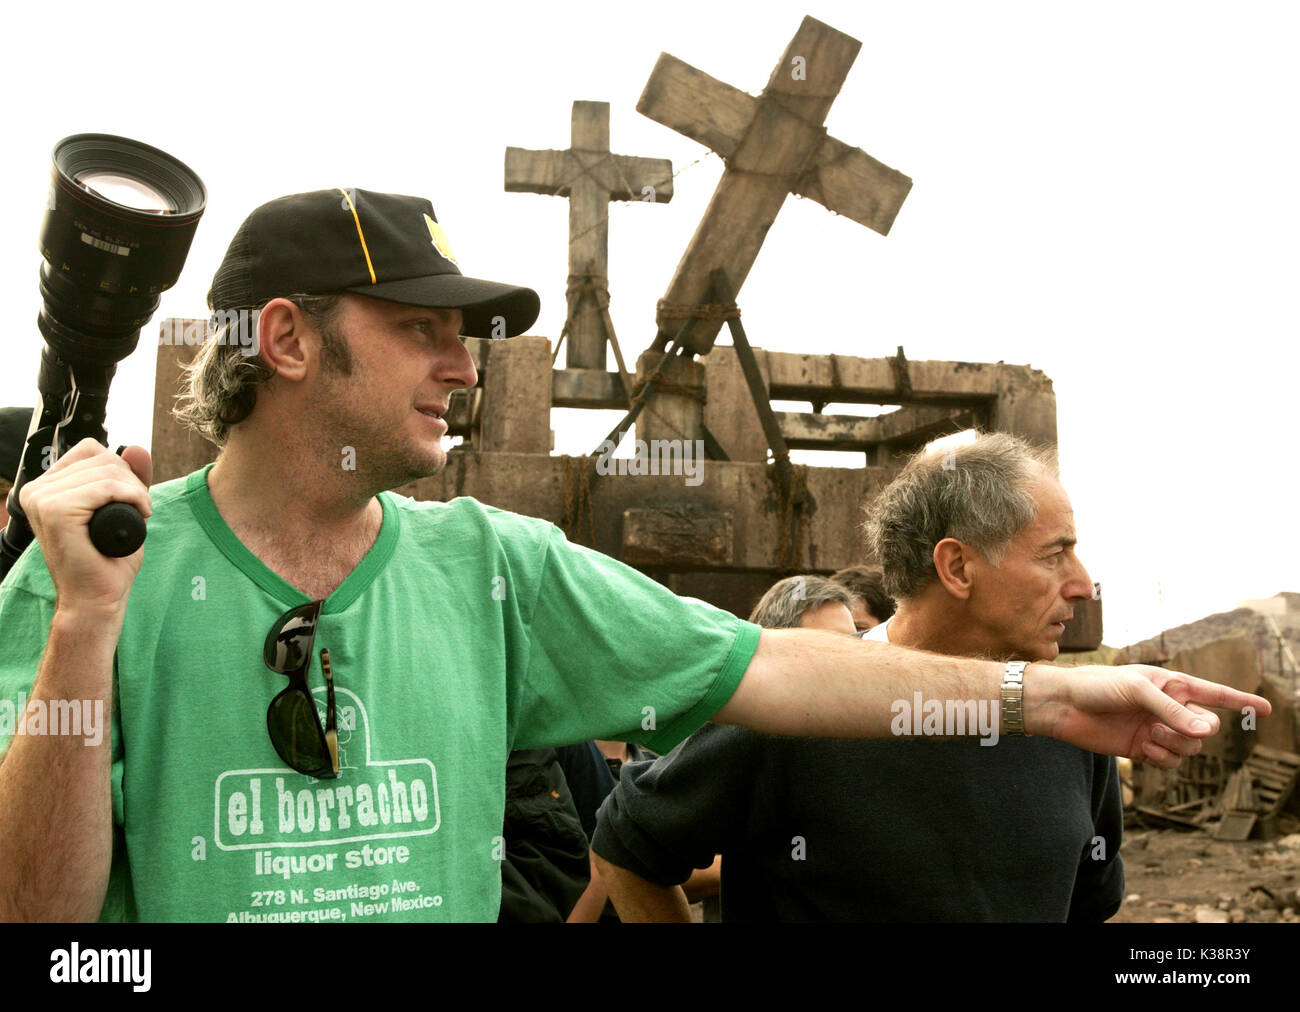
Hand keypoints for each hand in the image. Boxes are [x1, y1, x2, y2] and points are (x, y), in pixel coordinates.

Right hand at [17, 438, 152, 617]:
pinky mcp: (54, 510)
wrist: (96, 598)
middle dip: (131, 481)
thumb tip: (137, 448)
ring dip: (135, 491)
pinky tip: (140, 514)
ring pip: (106, 470)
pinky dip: (131, 497)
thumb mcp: (123, 509)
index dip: (120, 469)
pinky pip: (106, 486)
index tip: (130, 498)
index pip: (90, 450)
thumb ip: (128, 479)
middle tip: (138, 510)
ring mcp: (42, 498)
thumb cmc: (107, 560)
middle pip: (101, 457)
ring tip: (137, 515)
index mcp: (45, 487)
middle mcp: (36, 490)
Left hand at [1028, 663, 1271, 767]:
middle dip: (1196, 730)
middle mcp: (1169, 708)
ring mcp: (1157, 729)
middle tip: (1169, 726)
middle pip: (1207, 727)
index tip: (1268, 709)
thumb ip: (1172, 710)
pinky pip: (1171, 762)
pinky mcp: (1144, 749)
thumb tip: (1205, 734)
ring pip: (1191, 748)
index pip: (1215, 694)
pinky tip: (1142, 748)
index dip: (1242, 701)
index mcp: (1172, 684)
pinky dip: (1162, 758)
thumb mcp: (1137, 690)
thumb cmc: (1097, 686)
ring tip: (1150, 735)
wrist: (1064, 706)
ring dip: (1175, 745)